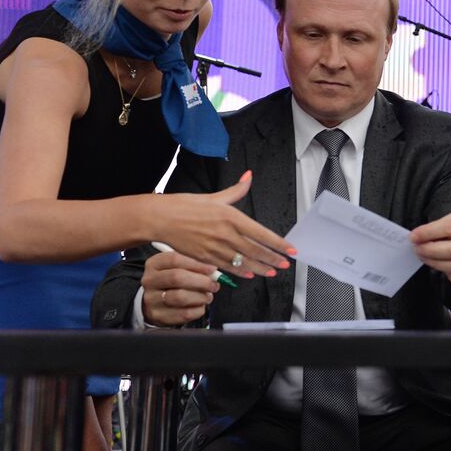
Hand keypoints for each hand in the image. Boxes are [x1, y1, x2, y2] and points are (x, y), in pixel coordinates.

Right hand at [141, 250, 218, 326]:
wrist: (156, 302)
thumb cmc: (172, 282)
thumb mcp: (178, 268)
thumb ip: (194, 266)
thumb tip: (213, 270)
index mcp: (154, 264)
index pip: (174, 259)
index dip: (196, 264)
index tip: (212, 269)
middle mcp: (150, 281)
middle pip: (177, 277)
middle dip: (201, 281)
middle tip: (213, 285)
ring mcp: (152, 299)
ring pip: (180, 297)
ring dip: (200, 297)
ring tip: (208, 296)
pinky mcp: (158, 316)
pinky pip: (183, 313)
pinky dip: (197, 310)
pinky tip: (200, 306)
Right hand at [155, 172, 294, 277]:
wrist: (160, 219)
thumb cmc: (185, 205)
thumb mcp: (214, 196)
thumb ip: (236, 190)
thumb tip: (249, 176)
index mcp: (231, 217)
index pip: (262, 234)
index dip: (278, 244)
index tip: (290, 250)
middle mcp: (226, 234)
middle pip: (256, 250)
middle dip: (273, 259)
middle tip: (285, 264)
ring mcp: (215, 248)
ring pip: (243, 261)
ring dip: (260, 268)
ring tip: (272, 272)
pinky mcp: (205, 257)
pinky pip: (227, 267)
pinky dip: (240, 271)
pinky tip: (250, 274)